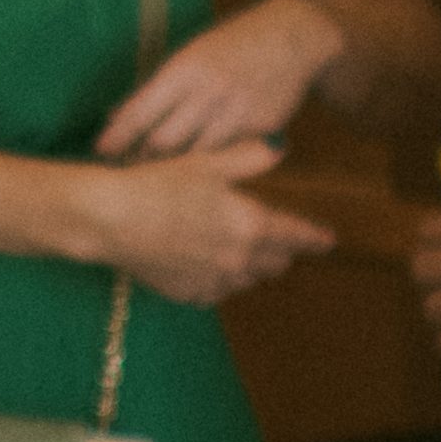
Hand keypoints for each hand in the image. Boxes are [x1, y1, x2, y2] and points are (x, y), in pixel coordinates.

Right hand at [73, 143, 329, 306]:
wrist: (112, 219)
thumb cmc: (158, 184)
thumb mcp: (207, 163)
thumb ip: (249, 157)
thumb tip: (279, 148)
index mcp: (250, 225)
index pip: (296, 236)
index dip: (315, 239)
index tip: (328, 242)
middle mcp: (238, 258)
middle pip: (276, 264)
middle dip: (282, 253)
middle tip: (278, 243)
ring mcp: (214, 280)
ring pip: (248, 280)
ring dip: (251, 267)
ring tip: (240, 251)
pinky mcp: (189, 293)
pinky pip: (217, 292)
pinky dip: (220, 280)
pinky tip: (208, 265)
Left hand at [94, 0, 352, 162]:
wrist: (293, 36)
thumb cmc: (231, 45)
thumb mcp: (190, 53)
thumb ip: (155, 87)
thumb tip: (113, 116)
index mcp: (186, 68)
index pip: (141, 110)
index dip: (117, 136)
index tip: (100, 152)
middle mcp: (211, 91)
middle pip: (164, 140)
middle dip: (141, 159)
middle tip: (123, 173)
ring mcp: (239, 111)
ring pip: (196, 154)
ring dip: (173, 170)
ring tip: (153, 181)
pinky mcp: (263, 128)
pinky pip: (229, 155)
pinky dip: (210, 166)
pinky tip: (196, 176)